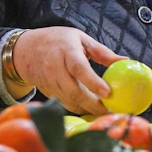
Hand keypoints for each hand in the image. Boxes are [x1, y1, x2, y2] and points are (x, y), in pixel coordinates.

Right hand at [9, 27, 124, 114]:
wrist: (25, 50)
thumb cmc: (58, 41)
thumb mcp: (80, 38)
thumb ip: (102, 52)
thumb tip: (126, 61)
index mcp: (66, 51)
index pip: (79, 68)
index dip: (93, 82)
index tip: (108, 93)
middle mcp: (55, 68)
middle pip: (73, 91)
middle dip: (92, 104)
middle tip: (110, 111)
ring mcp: (48, 82)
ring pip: (68, 101)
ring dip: (86, 110)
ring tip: (103, 112)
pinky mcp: (46, 92)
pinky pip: (63, 103)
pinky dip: (77, 109)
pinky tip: (89, 110)